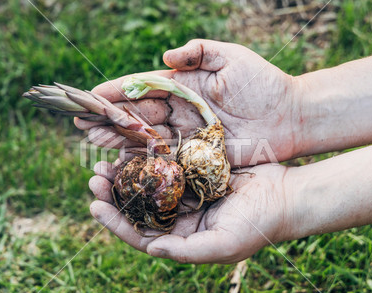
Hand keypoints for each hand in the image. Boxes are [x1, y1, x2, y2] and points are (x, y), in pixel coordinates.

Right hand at [75, 39, 300, 165]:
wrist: (290, 116)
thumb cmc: (264, 83)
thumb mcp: (232, 57)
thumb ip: (199, 51)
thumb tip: (165, 58)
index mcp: (186, 86)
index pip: (144, 87)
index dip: (118, 92)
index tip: (92, 96)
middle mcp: (181, 110)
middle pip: (139, 114)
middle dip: (110, 118)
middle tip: (81, 124)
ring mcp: (188, 134)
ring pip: (147, 137)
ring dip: (119, 139)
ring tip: (93, 142)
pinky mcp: (198, 155)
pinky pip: (166, 158)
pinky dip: (144, 160)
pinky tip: (123, 161)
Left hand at [89, 161, 290, 263]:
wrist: (286, 195)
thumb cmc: (259, 224)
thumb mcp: (225, 243)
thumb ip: (187, 251)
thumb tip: (152, 249)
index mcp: (182, 237)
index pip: (141, 234)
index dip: (116, 222)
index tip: (95, 206)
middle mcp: (179, 216)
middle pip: (138, 207)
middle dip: (114, 193)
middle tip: (95, 175)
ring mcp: (186, 192)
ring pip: (148, 184)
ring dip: (127, 172)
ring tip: (107, 159)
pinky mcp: (194, 171)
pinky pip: (166, 164)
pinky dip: (150, 157)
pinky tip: (136, 145)